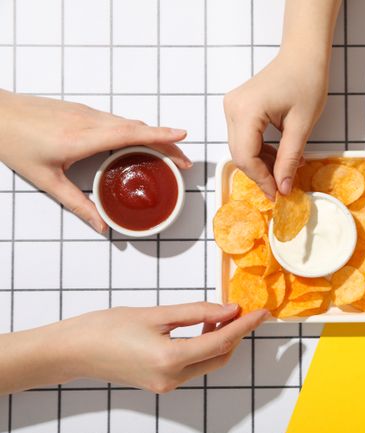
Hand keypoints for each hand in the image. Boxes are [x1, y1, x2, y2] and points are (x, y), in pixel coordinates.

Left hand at [0, 90, 190, 232]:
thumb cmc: (14, 142)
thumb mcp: (46, 179)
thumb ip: (77, 203)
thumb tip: (100, 225)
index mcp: (82, 138)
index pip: (131, 134)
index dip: (160, 135)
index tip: (183, 136)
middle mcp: (89, 121)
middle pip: (139, 128)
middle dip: (167, 142)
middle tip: (184, 160)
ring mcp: (86, 112)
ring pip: (129, 122)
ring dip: (152, 135)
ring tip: (168, 153)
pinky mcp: (81, 110)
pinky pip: (117, 119)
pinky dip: (135, 130)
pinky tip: (138, 142)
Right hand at [63, 302, 267, 392]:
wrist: (74, 350)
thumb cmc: (107, 328)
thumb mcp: (157, 313)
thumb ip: (197, 312)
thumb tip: (229, 310)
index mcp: (171, 359)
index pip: (222, 342)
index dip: (245, 326)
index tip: (262, 313)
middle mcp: (172, 378)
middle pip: (219, 357)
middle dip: (236, 334)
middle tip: (243, 310)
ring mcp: (166, 385)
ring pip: (208, 363)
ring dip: (220, 340)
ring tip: (221, 314)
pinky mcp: (161, 383)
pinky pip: (193, 366)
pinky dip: (204, 348)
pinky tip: (202, 327)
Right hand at [223, 51, 328, 198]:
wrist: (303, 55)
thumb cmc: (306, 81)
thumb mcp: (302, 126)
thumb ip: (289, 159)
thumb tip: (283, 188)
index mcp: (246, 110)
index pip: (246, 157)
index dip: (261, 179)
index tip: (278, 194)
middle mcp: (232, 108)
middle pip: (240, 155)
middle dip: (261, 174)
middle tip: (282, 188)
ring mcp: (232, 107)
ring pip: (241, 148)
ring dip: (262, 164)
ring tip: (287, 172)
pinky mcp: (239, 108)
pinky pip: (245, 138)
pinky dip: (260, 151)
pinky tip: (279, 157)